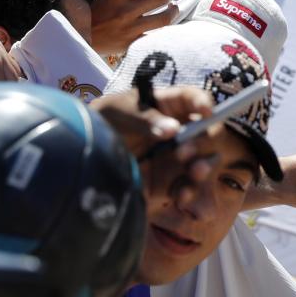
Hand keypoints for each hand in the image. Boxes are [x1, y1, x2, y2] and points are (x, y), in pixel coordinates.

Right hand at [90, 0, 178, 55]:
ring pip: (164, 17)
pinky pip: (156, 35)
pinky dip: (164, 28)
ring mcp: (129, 28)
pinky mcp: (130, 43)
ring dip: (173, 10)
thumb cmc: (90, 7)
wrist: (75, 33)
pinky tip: (164, 23)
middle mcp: (125, 10)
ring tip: (172, 7)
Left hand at [91, 87, 219, 183]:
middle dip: (204, 142)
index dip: (203, 103)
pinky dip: (190, 193)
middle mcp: (181, 131)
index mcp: (169, 105)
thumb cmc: (105, 121)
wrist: (87, 156)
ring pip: (206, 161)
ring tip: (195, 173)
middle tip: (185, 152)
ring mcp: (178, 158)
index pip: (193, 100)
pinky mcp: (171, 182)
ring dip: (206, 168)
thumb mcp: (119, 112)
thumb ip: (145, 119)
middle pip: (208, 133)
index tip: (206, 112)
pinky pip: (189, 188)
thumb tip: (172, 130)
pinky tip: (181, 196)